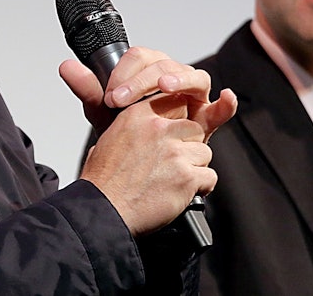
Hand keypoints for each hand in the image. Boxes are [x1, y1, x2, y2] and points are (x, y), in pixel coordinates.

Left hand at [59, 46, 236, 139]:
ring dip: (180, 78)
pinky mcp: (206, 120)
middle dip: (143, 79)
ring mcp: (192, 99)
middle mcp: (173, 80)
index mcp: (149, 72)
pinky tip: (226, 97)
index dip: (125, 71)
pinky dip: (225, 103)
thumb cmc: (126, 134)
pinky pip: (220, 109)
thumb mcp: (105, 113)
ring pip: (194, 77)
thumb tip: (65, 65)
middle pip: (165, 64)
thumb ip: (88, 89)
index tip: (109, 93)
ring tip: (165, 86)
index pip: (140, 57)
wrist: (137, 167)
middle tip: (120, 99)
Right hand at [78, 91, 215, 235]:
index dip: (177, 123)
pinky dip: (201, 187)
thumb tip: (146, 129)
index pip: (176, 103)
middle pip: (194, 128)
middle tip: (173, 163)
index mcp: (139, 115)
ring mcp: (174, 152)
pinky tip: (183, 193)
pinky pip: (209, 176)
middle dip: (188, 146)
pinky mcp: (186, 176)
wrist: (103, 209)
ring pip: (204, 152)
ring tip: (175, 180)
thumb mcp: (109, 138)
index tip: (173, 136)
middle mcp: (158, 129)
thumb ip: (134, 128)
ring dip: (194, 167)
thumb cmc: (102, 181)